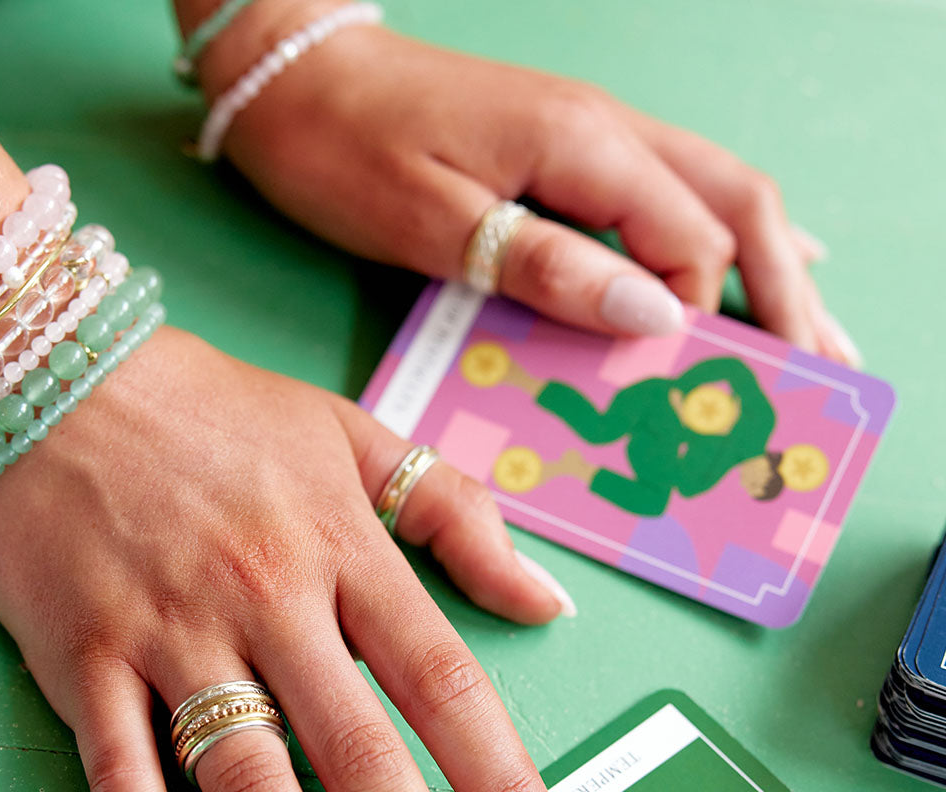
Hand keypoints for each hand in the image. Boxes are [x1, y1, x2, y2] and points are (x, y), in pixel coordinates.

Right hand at [0, 326, 584, 791]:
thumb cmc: (219, 408)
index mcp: (343, 546)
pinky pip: (122, 781)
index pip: (445, 684)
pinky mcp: (85, 661)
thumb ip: (457, 512)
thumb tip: (548, 601)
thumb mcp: (353, 432)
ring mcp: (171, 633)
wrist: (57, 372)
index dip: (508, 785)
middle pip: (361, 759)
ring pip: (247, 789)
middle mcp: (266, 598)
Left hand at [204, 17, 858, 363]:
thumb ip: (547, 266)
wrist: (294, 81)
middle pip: (734, 203)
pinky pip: (667, 190)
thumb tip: (654, 312)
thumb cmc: (347, 152)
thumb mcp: (437, 224)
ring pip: (713, 193)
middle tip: (825, 367)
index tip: (686, 382)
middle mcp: (605, 132)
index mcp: (582, 148)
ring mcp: (591, 133)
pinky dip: (719, 233)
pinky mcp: (565, 149)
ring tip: (810, 333)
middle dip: (785, 289)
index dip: (698, 315)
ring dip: (768, 263)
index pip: (687, 239)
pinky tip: (753, 260)